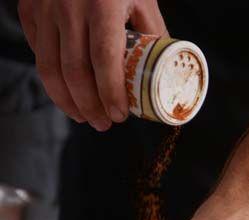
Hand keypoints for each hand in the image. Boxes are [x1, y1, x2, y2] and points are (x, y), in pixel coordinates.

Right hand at [18, 0, 165, 129]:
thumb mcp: (143, 0)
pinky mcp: (29, 10)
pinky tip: (69, 93)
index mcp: (103, 4)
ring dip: (67, 101)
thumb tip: (165, 74)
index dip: (111, 94)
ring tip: (85, 118)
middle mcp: (69, 6)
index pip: (104, 60)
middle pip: (74, 72)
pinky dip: (53, 79)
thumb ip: (153, 35)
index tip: (120, 116)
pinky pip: (38, 53)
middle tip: (104, 124)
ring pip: (49, 68)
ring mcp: (44, 8)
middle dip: (90, 106)